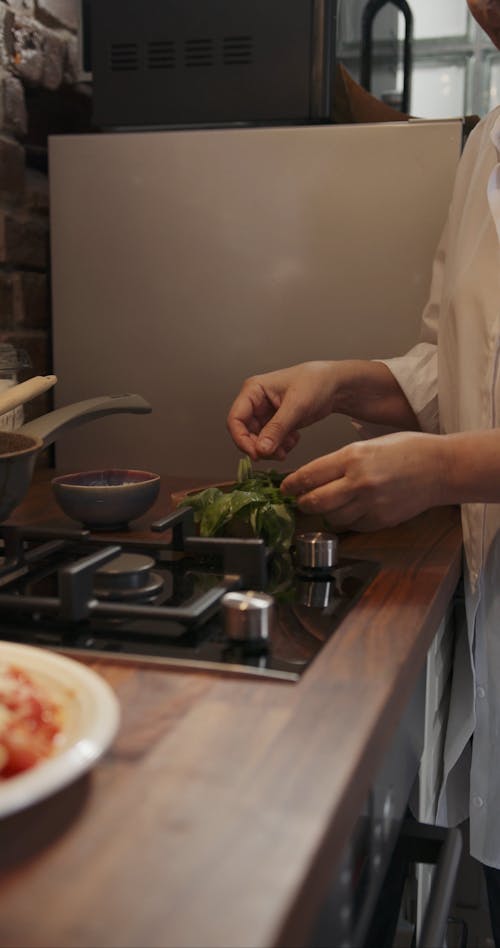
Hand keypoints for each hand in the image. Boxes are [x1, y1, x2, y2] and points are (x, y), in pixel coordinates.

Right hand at [227, 362, 337, 459]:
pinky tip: (294, 439)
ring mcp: (265, 414)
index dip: (242, 439)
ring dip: (273, 448)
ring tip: (290, 444)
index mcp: (253, 390)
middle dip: (261, 446)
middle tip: (278, 454)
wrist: (335, 385)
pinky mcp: (275, 423)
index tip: (256, 454)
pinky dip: (281, 446)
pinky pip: (270, 442)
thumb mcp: (296, 406)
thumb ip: (277, 428)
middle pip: (245, 433)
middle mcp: (255, 402)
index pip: (235, 419)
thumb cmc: (316, 383)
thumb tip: (261, 449)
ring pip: (258, 441)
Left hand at [281, 431, 446, 530]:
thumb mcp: (368, 444)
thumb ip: (341, 460)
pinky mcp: (380, 520)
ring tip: (324, 506)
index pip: (310, 475)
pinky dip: (346, 520)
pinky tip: (349, 511)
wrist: (440, 468)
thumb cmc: (407, 450)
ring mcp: (370, 504)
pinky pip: (353, 526)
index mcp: (353, 457)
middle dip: (302, 503)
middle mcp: (359, 482)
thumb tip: (315, 475)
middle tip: (299, 500)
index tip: (286, 487)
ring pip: (332, 518)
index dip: (292, 484)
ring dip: (324, 514)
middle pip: (315, 502)